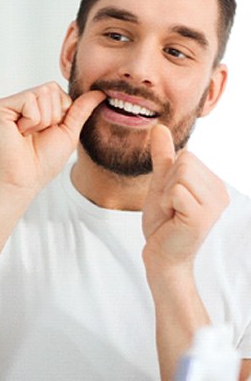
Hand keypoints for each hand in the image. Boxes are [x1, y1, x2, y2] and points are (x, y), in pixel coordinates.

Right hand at [0, 82, 104, 195]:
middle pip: (50, 88)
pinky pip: (29, 100)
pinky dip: (32, 121)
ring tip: (27, 135)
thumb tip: (100, 92)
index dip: (61, 113)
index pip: (57, 90)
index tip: (46, 132)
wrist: (25, 180)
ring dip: (42, 121)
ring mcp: (7, 104)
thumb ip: (81, 109)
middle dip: (52, 116)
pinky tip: (19, 134)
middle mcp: (18, 101)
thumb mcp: (68, 132)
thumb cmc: (43, 161)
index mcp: (32, 106)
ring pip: (42, 93)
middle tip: (36, 135)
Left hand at [142, 125, 227, 269]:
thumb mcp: (161, 182)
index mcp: (214, 183)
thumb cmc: (163, 221)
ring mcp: (214, 205)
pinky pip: (176, 190)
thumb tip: (159, 127)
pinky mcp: (201, 217)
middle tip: (170, 206)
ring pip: (180, 173)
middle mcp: (221, 192)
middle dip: (167, 183)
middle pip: (184, 161)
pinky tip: (172, 219)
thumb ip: (163, 156)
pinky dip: (165, 202)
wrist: (161, 254)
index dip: (169, 175)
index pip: (186, 155)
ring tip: (172, 212)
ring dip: (165, 193)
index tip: (172, 198)